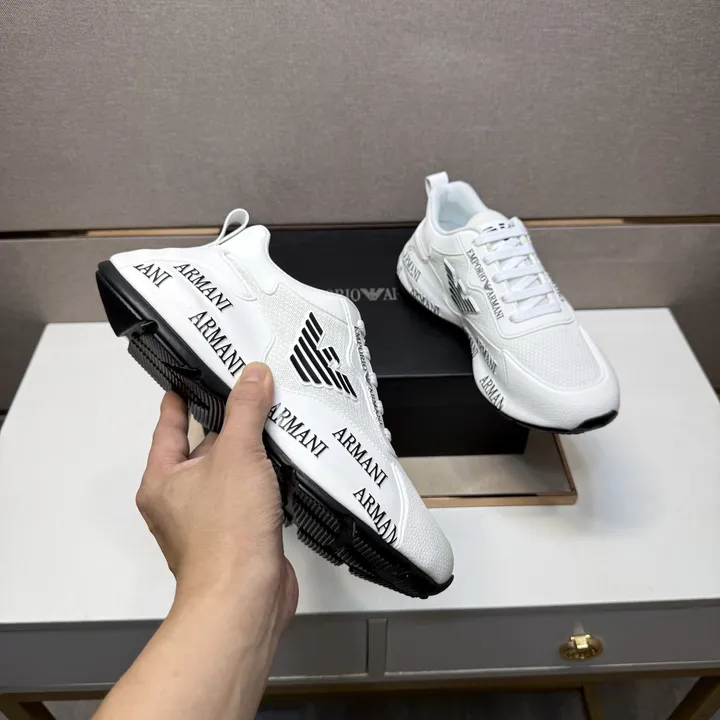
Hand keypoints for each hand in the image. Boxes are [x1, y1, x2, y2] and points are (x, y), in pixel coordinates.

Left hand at [137, 362, 297, 633]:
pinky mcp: (238, 536)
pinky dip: (265, 480)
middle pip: (204, 448)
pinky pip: (250, 496)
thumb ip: (246, 410)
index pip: (169, 425)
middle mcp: (180, 499)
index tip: (193, 374)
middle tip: (253, 391)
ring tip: (277, 419)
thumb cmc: (227, 530)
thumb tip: (253, 373)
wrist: (245, 598)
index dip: (181, 397)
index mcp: (164, 478)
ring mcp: (210, 520)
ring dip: (251, 453)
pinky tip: (288, 463)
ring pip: (231, 473)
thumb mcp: (236, 454)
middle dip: (229, 423)